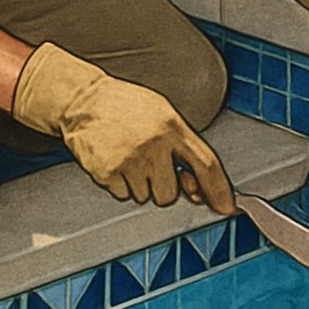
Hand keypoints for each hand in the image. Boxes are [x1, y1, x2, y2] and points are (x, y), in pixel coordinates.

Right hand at [12, 43, 235, 214]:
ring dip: (140, 185)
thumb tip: (197, 190)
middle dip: (163, 186)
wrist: (82, 101)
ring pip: (146, 197)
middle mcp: (153, 145)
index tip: (226, 207)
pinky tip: (114, 161)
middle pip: (171, 194)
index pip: (206, 165)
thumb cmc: (125, 106)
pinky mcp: (106, 173)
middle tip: (149, 163)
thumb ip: (183, 148)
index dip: (219, 190)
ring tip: (129, 157)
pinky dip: (120, 185)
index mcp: (171, 126)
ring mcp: (128, 161)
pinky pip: (123, 196)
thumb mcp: (162, 113)